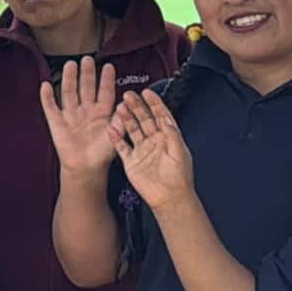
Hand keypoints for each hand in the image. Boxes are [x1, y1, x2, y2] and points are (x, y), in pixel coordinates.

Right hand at [39, 61, 119, 176]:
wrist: (85, 169)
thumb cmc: (103, 154)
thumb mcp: (117, 136)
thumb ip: (121, 121)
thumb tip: (125, 104)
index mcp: (102, 112)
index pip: (105, 92)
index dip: (106, 80)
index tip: (109, 66)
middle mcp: (86, 110)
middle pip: (86, 87)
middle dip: (87, 74)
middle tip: (88, 59)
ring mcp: (71, 115)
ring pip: (69, 92)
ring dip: (70, 79)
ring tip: (71, 64)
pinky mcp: (57, 123)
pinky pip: (51, 107)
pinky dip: (47, 97)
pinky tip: (46, 85)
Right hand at [112, 90, 195, 209]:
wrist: (169, 198)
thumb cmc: (179, 178)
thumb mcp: (180, 153)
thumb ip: (172, 134)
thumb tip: (166, 118)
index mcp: (167, 138)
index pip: (160, 115)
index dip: (154, 103)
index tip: (148, 92)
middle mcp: (154, 141)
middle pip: (144, 119)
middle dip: (137, 106)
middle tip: (129, 95)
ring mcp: (142, 150)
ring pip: (132, 129)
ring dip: (126, 118)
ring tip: (120, 107)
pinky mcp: (131, 161)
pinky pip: (121, 147)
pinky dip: (116, 138)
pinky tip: (111, 129)